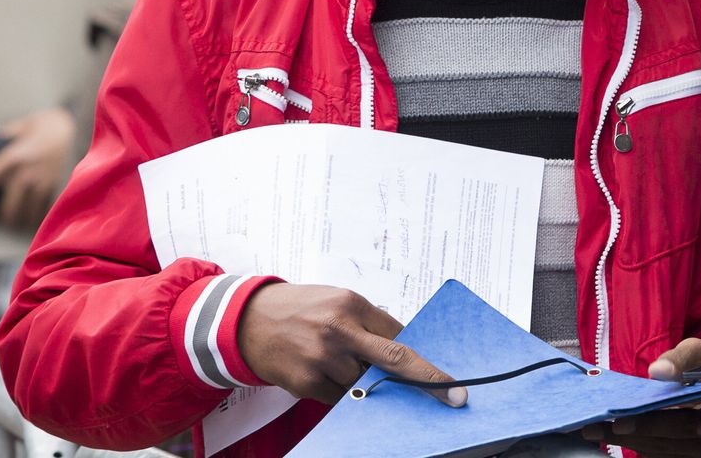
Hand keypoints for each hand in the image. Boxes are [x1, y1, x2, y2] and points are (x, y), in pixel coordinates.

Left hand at [0, 107, 77, 227]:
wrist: (81, 127)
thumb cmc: (50, 124)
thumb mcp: (25, 125)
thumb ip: (9, 135)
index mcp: (12, 157)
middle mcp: (25, 173)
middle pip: (9, 209)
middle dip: (6, 217)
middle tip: (5, 219)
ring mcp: (43, 182)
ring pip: (28, 213)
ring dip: (24, 218)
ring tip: (24, 219)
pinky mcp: (58, 187)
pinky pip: (45, 209)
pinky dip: (41, 213)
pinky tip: (40, 213)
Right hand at [237, 283, 466, 407]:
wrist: (247, 320)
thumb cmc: (300, 308)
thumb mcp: (337, 301)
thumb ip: (369, 323)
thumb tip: (403, 348)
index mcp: (352, 305)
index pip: (400, 334)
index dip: (422, 356)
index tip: (448, 373)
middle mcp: (339, 330)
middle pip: (395, 359)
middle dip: (427, 379)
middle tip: (453, 394)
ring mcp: (322, 359)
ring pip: (364, 384)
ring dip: (363, 381)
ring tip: (335, 361)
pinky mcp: (307, 383)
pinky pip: (340, 398)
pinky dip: (341, 391)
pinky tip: (324, 373)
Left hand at [581, 338, 700, 456]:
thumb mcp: (699, 353)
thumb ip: (681, 359)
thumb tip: (657, 371)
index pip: (687, 424)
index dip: (653, 425)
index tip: (620, 423)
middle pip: (669, 444)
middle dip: (628, 437)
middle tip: (593, 429)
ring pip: (664, 453)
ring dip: (629, 444)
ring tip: (595, 432)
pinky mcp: (691, 455)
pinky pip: (664, 455)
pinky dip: (641, 447)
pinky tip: (615, 437)